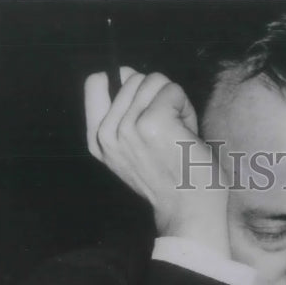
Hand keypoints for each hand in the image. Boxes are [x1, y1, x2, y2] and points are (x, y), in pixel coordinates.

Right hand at [84, 67, 228, 253]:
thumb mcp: (133, 151)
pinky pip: (173, 90)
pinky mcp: (154, 122)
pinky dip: (186, 108)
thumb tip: (127, 73)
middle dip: (158, 98)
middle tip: (170, 132)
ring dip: (174, 103)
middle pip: (133, 77)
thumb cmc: (171, 180)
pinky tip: (188, 135)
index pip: (95, 82)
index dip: (125, 81)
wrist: (190, 211)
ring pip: (155, 81)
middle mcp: (107, 133)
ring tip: (178, 135)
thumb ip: (123, 116)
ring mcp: (129, 127)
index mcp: (97, 140)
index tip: (146, 104)